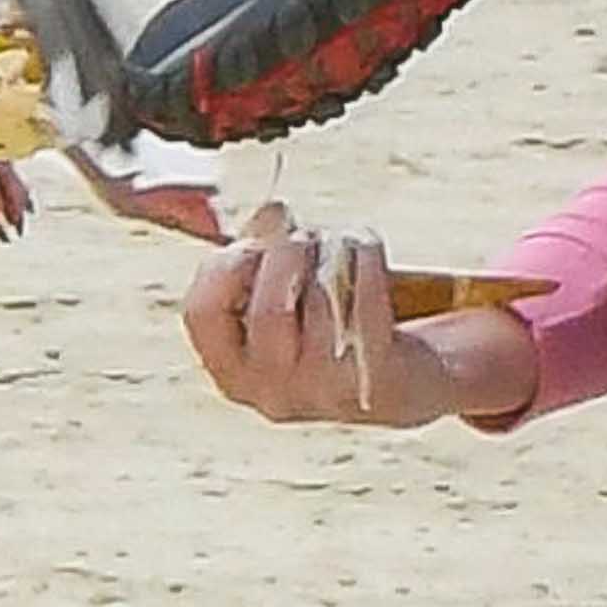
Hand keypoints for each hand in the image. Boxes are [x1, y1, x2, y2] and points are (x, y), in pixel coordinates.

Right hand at [180, 200, 537, 429]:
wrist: (404, 375)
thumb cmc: (326, 315)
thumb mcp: (280, 283)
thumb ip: (260, 246)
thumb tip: (274, 213)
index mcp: (233, 371)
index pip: (201, 313)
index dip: (224, 264)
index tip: (253, 243)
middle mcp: (272, 393)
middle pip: (270, 310)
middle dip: (288, 252)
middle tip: (304, 236)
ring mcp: (327, 391)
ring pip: (324, 295)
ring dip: (333, 248)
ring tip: (341, 243)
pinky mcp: (378, 375)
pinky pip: (367, 295)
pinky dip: (365, 254)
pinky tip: (366, 247)